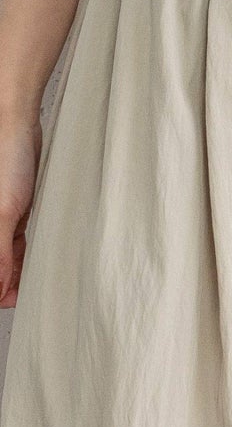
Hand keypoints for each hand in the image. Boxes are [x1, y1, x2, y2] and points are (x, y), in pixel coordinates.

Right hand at [0, 103, 42, 307]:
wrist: (19, 125)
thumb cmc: (8, 162)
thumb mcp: (4, 213)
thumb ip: (1, 253)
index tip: (9, 301)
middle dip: (7, 281)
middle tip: (25, 296)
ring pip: (7, 254)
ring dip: (17, 270)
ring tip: (31, 285)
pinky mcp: (14, 209)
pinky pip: (17, 240)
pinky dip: (24, 254)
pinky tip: (33, 265)